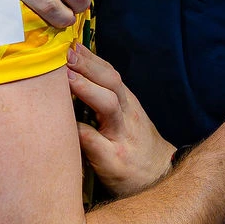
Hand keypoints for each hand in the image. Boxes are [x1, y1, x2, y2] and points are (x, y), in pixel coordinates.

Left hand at [68, 45, 174, 196]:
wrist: (161, 178)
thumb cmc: (136, 147)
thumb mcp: (127, 120)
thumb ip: (106, 100)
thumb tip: (73, 78)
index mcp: (128, 104)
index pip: (111, 73)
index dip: (91, 58)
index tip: (70, 45)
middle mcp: (128, 116)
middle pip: (112, 83)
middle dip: (89, 66)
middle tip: (65, 54)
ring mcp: (122, 137)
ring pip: (109, 106)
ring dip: (87, 89)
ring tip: (67, 78)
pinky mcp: (113, 161)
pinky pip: (94, 142)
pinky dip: (79, 130)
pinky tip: (63, 123)